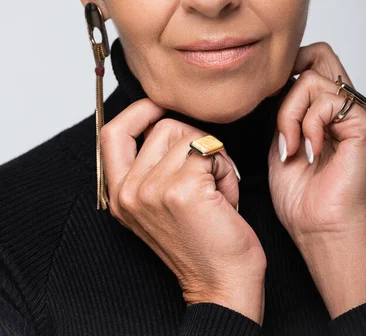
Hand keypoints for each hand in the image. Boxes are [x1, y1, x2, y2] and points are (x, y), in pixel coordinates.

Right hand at [101, 99, 265, 324]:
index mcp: (119, 193)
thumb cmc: (199, 241)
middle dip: (193, 140)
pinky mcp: (183, 189)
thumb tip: (161, 117)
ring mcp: (153, 190)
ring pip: (190, 136)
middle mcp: (129, 191)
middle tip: (204, 175)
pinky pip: (211, 152)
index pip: (113, 132)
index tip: (159, 106)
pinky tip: (224, 198)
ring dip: (213, 158)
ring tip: (215, 192)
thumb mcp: (159, 202)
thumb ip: (151, 164)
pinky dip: (226, 170)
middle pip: (163, 126)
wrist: (221, 285)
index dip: (138, 111)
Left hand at [268, 42, 365, 317]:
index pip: (312, 60)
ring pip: (312, 78)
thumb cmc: (302, 195)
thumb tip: (274, 80)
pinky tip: (309, 151)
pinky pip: (326, 101)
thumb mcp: (281, 136)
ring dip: (290, 113)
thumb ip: (283, 106)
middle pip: (319, 54)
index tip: (268, 98)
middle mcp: (347, 107)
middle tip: (280, 113)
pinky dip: (307, 125)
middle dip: (289, 78)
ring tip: (292, 145)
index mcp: (329, 109)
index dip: (286, 70)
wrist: (319, 229)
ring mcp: (359, 115)